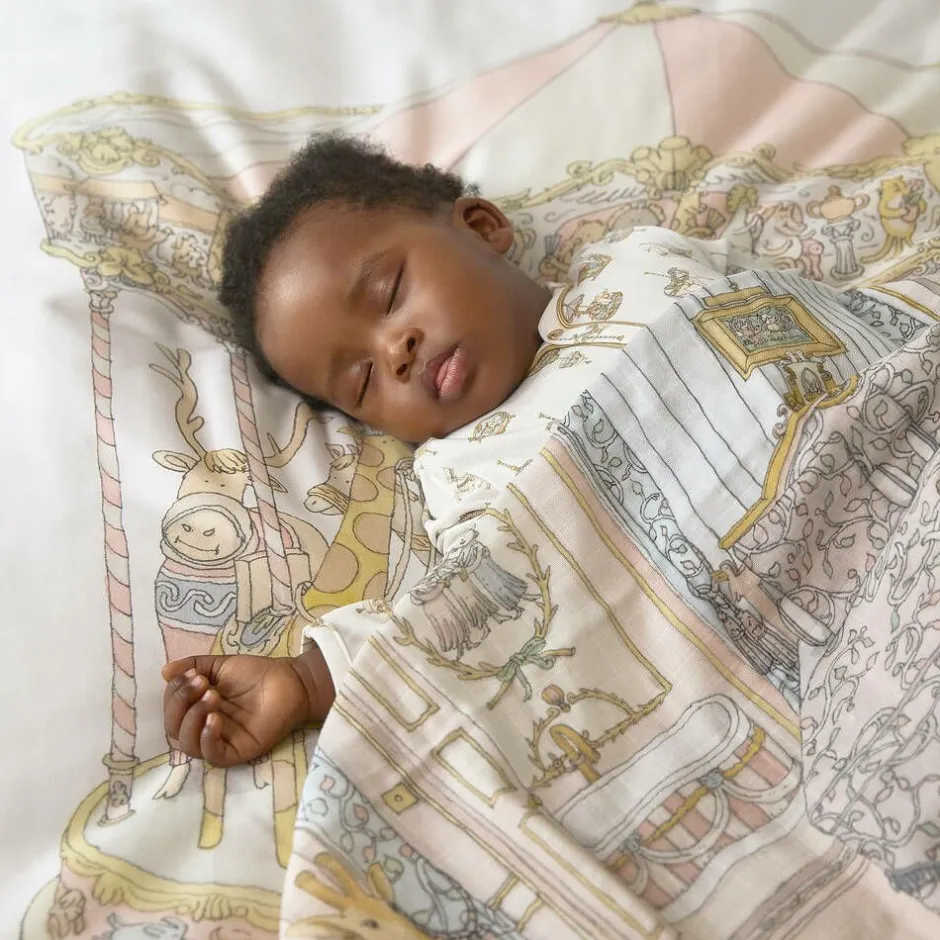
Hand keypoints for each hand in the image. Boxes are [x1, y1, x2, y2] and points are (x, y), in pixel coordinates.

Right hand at [162, 649, 333, 767]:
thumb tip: (165, 672)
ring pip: (189, 745)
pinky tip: (215, 718)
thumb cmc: (255, 674)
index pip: (171, 710)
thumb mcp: (219, 665)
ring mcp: (221, 741)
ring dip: (193, 718)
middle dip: (181, 703)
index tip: (191, 673)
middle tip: (202, 683)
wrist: (290, 680)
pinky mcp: (237, 752)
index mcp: (197, 709)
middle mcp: (204, 727)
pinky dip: (207, 738)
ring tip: (212, 696)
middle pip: (174, 729)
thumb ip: (193, 666)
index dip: (174, 693)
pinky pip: (212, 755)